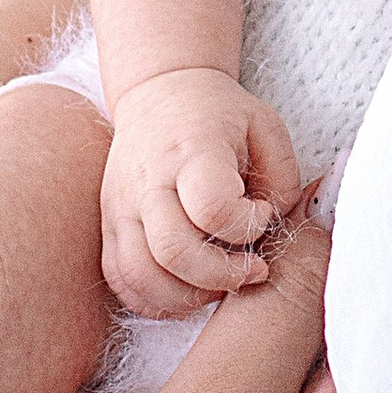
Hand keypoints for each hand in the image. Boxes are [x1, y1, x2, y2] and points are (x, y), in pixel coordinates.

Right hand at [100, 67, 302, 315]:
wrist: (158, 92)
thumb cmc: (218, 113)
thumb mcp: (265, 125)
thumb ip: (283, 176)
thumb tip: (276, 225)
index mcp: (191, 152)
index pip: (212, 207)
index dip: (247, 224)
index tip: (263, 214)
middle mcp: (148, 183)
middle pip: (173, 253)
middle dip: (222, 276)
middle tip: (252, 269)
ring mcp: (121, 207)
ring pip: (141, 277)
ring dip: (188, 296)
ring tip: (220, 284)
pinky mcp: (109, 226)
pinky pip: (120, 281)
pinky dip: (154, 300)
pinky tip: (188, 289)